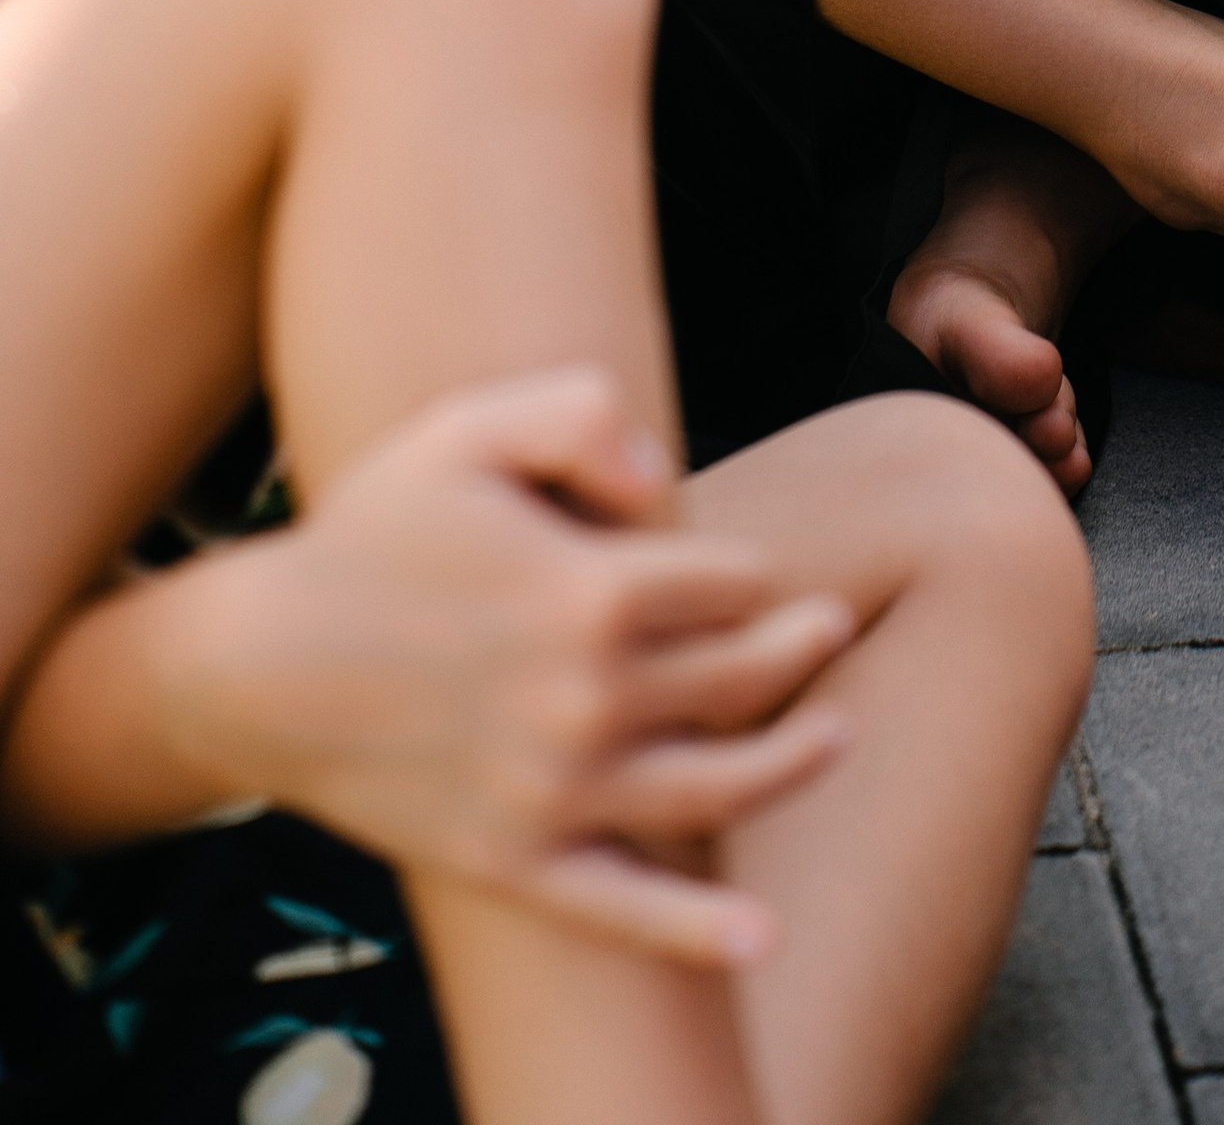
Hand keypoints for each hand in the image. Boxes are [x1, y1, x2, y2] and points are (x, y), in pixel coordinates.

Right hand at [166, 368, 853, 964]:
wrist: (256, 666)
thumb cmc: (372, 530)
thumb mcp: (467, 427)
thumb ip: (581, 412)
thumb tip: (667, 475)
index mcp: (591, 591)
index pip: (728, 580)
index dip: (744, 568)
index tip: (735, 567)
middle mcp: (588, 699)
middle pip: (742, 676)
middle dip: (799, 649)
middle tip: (831, 628)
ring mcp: (555, 791)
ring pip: (719, 785)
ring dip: (795, 760)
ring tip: (838, 732)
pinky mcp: (516, 861)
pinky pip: (624, 910)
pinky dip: (699, 933)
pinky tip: (762, 939)